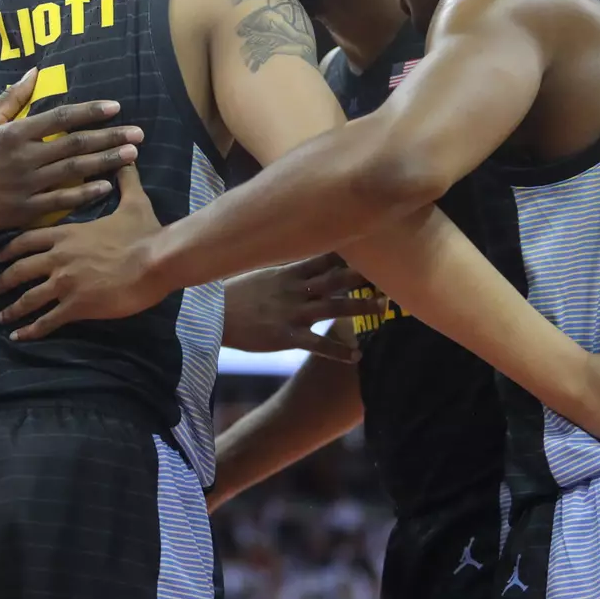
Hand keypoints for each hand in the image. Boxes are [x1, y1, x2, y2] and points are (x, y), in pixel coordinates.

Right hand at [0, 67, 144, 231]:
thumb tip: (33, 72)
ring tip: (132, 156)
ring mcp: (26, 185)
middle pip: (75, 145)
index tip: (115, 108)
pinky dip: (84, 194)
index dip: (90, 112)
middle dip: (109, 138)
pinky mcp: (24, 209)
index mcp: (16, 133)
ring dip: (105, 163)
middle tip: (138, 134)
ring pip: (73, 172)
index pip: (61, 118)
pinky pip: (61, 201)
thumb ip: (11, 98)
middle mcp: (25, 157)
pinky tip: (106, 186)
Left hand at [0, 166, 165, 336]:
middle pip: (20, 269)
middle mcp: (59, 258)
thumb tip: (128, 159)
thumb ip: (126, 181)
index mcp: (68, 234)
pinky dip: (31, 330)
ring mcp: (66, 283)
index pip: (27, 240)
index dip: (9, 249)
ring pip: (29, 298)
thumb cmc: (145, 232)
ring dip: (12, 309)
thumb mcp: (134, 202)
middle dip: (2, 281)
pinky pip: (47, 320)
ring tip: (0, 318)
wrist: (157, 260)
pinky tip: (19, 337)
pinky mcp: (77, 305)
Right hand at [223, 255, 385, 361]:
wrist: (209, 316)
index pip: (325, 256)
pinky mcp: (285, 337)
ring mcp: (291, 313)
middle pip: (336, 278)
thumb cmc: (232, 294)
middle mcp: (294, 289)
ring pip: (333, 307)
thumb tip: (299, 254)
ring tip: (383, 307)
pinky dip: (338, 350)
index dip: (350, 252)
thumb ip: (283, 266)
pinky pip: (317, 344)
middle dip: (363, 275)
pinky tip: (357, 355)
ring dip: (360, 306)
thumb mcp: (258, 272)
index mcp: (287, 272)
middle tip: (390, 270)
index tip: (374, 243)